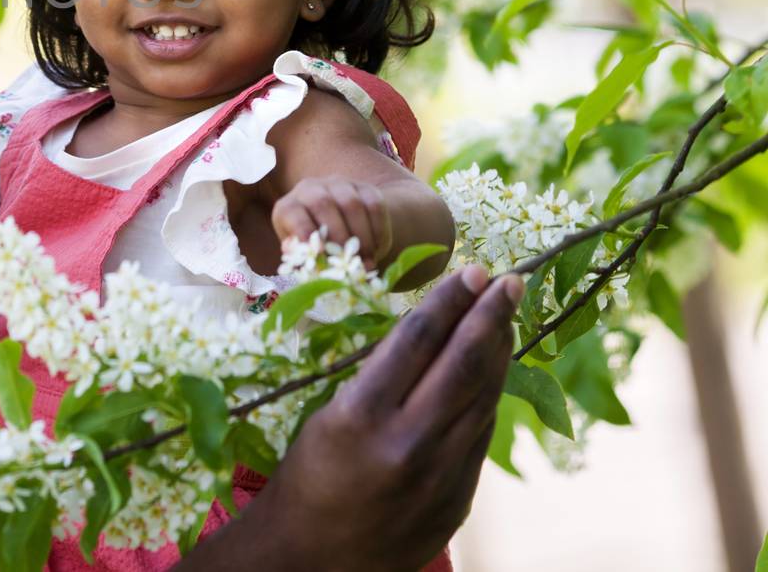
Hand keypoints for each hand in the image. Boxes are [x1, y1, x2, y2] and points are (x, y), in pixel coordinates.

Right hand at [180, 266, 520, 570]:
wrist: (313, 559)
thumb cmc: (307, 476)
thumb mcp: (329, 415)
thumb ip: (381, 379)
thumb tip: (434, 332)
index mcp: (360, 416)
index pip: (418, 340)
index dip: (449, 301)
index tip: (471, 271)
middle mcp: (406, 444)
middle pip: (462, 364)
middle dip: (489, 316)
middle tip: (507, 280)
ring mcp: (439, 476)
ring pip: (482, 398)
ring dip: (500, 351)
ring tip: (507, 316)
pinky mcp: (458, 499)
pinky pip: (479, 435)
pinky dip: (489, 394)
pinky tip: (494, 369)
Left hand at [272, 176, 390, 266]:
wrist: (340, 227)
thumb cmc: (314, 247)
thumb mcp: (303, 254)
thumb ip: (304, 259)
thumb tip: (309, 265)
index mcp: (289, 207)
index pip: (291, 212)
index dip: (303, 230)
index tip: (319, 252)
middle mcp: (310, 189)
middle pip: (324, 205)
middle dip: (339, 237)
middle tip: (351, 263)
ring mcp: (338, 185)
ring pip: (352, 204)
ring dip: (362, 237)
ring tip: (367, 262)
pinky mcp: (364, 188)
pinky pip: (374, 205)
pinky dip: (378, 230)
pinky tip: (378, 249)